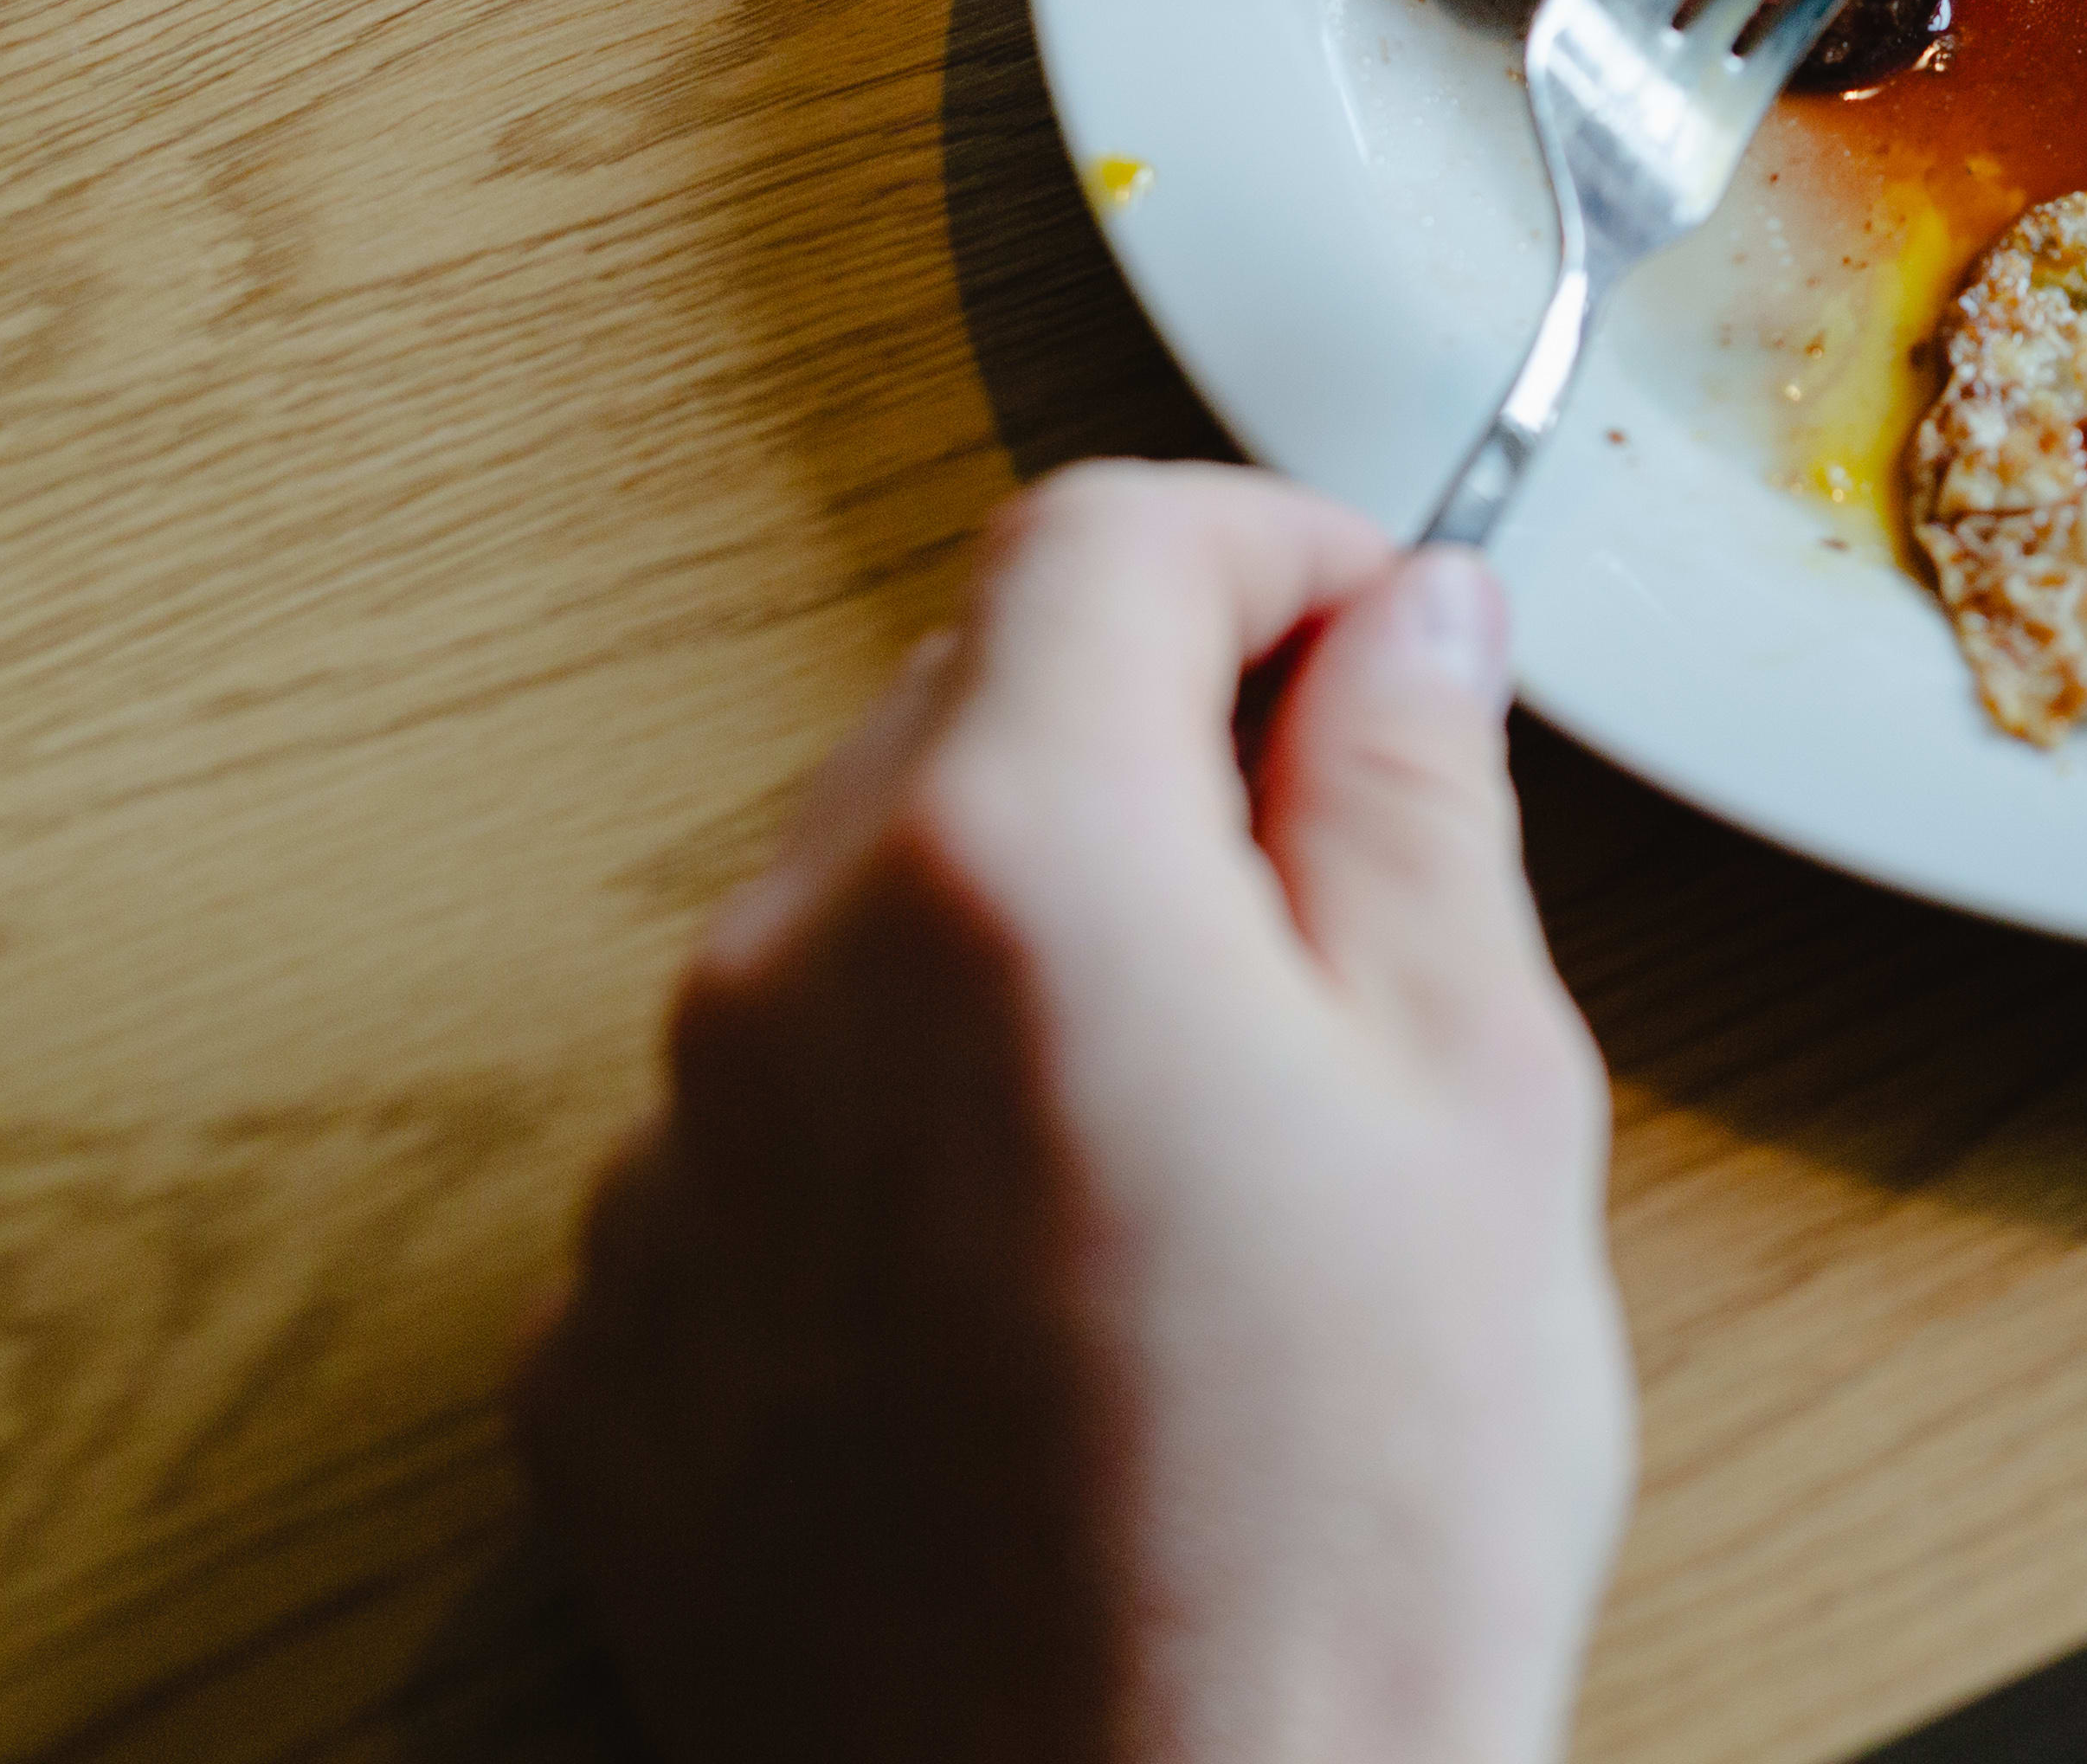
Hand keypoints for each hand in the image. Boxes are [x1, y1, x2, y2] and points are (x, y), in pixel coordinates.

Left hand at [513, 465, 1629, 1763]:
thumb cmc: (1339, 1541)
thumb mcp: (1479, 1104)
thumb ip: (1415, 804)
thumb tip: (1410, 628)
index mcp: (1017, 871)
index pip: (1106, 544)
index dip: (1271, 552)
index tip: (1369, 625)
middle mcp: (782, 980)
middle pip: (963, 710)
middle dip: (1149, 744)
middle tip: (1329, 901)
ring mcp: (666, 1180)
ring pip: (851, 925)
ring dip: (1012, 947)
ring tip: (1193, 1155)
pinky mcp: (607, 1358)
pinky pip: (756, 1142)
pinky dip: (892, 1143)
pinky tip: (1046, 1298)